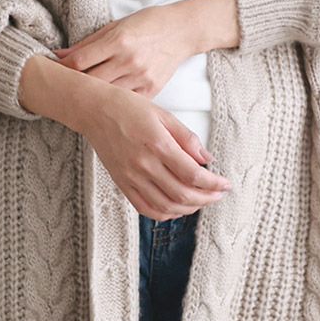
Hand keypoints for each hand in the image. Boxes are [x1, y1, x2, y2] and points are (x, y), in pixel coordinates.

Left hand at [52, 3, 192, 100]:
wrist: (183, 31)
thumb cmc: (148, 23)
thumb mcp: (117, 25)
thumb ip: (89, 42)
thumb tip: (60, 55)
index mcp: (118, 40)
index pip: (80, 61)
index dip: (61, 69)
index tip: (51, 73)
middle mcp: (129, 61)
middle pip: (89, 82)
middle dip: (71, 86)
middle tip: (58, 90)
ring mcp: (141, 78)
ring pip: (106, 96)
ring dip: (90, 97)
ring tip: (77, 97)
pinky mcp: (151, 91)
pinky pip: (125, 103)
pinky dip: (112, 103)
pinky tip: (103, 102)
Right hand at [77, 81, 232, 219]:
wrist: (94, 110)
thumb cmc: (129, 107)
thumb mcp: (163, 114)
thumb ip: (186, 138)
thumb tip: (207, 159)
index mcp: (158, 144)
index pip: (193, 174)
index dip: (213, 184)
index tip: (225, 184)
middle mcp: (144, 165)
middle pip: (182, 194)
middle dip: (206, 199)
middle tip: (218, 195)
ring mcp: (131, 177)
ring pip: (166, 206)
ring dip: (188, 208)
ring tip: (201, 201)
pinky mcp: (122, 184)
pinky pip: (146, 208)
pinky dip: (165, 213)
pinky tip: (177, 206)